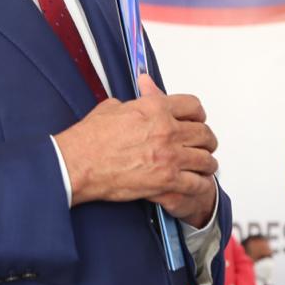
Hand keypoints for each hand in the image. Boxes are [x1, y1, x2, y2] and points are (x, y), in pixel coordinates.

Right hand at [53, 73, 217, 220]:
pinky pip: (198, 183)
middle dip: (206, 140)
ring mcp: (169, 156)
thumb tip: (140, 99)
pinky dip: (200, 184)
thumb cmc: (90, 138)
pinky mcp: (167, 181)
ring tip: (202, 166)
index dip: (198, 114)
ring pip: (206, 159)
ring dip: (205, 163)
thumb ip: (135, 102)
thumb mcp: (112, 107)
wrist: (78, 163)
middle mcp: (167, 130)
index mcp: (156, 108)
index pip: (193, 106)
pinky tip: (196, 183)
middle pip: (204, 133)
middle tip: (203, 145)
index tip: (197, 120)